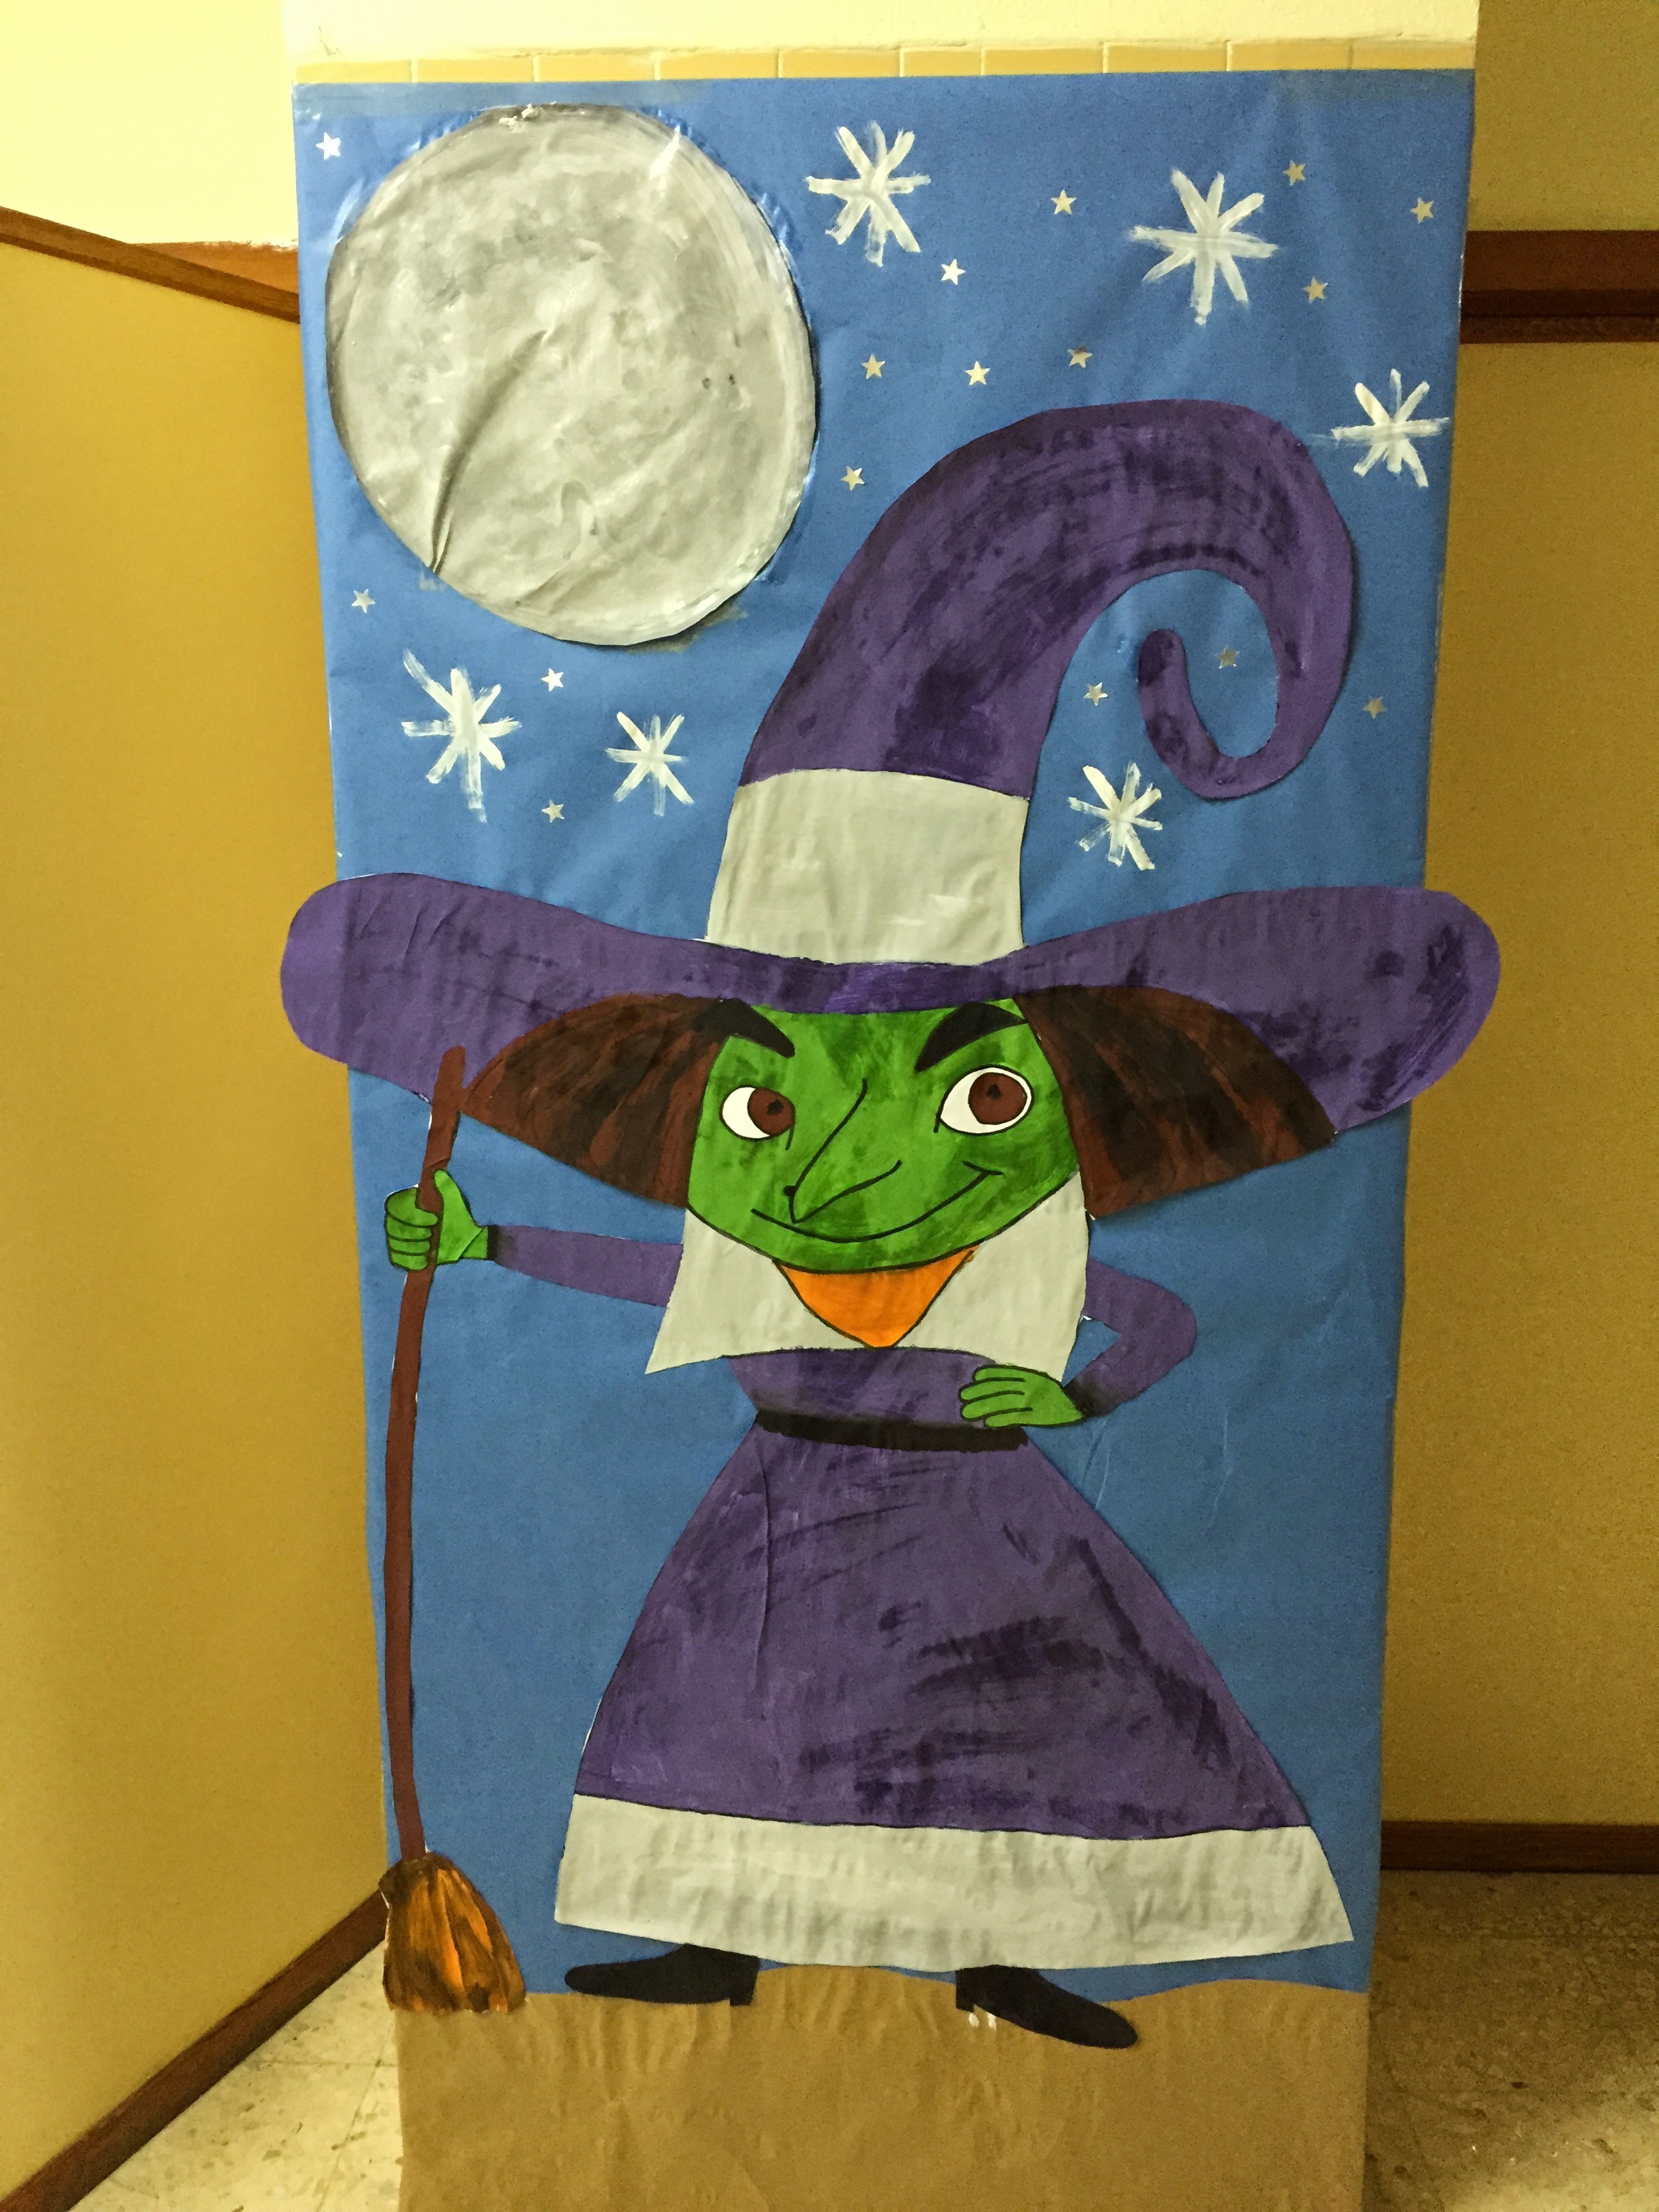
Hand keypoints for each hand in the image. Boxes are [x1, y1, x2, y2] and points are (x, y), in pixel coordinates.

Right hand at [384, 1169, 487, 1271]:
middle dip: (414, 1233)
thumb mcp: (455, 1200)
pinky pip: (396, 1258)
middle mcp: (399, 1219)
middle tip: (431, 1235)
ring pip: (394, 1243)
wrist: (468, 1240)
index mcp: (408, 1203)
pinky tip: (425, 1259)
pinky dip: (411, 1260)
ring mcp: (399, 1237)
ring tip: (430, 1247)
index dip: (412, 1215)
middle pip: (393, 1227)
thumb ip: (445, 1187)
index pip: (395, 1206)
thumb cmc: (459, 1217)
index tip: (434, 1219)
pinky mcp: (403, 1254)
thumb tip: (437, 1173)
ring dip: (413, 1247)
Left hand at [960, 1365, 1082, 1429]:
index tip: (975, 1377)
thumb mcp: (1044, 1379)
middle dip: (979, 1393)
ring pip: (1003, 1403)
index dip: (990, 1375)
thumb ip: (1027, 1377)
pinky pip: (1016, 1418)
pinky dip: (1001, 1419)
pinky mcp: (1036, 1416)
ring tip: (966, 1412)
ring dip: (984, 1407)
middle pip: (1000, 1389)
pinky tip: (987, 1423)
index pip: (1007, 1373)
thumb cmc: (1064, 1390)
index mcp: (1032, 1375)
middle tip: (962, 1396)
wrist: (1085, 1402)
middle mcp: (1029, 1386)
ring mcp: (1032, 1402)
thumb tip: (1004, 1374)